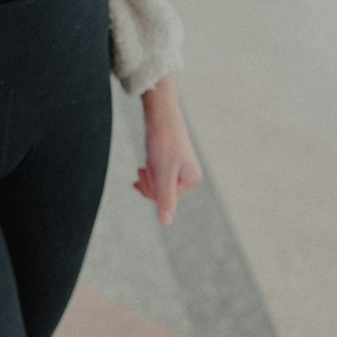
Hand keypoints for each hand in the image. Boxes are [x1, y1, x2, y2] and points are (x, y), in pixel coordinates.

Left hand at [134, 74, 202, 226]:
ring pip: (157, 182)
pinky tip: (144, 163)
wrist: (159, 113)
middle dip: (149, 181)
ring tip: (147, 160)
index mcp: (192, 180)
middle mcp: (189, 175)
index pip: (165, 199)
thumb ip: (165, 198)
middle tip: (146, 165)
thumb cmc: (163, 142)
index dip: (151, 187)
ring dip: (148, 174)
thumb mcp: (163, 173)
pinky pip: (156, 173)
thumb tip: (165, 223)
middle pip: (161, 192)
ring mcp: (180, 168)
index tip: (147, 170)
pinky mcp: (170, 160)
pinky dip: (149, 169)